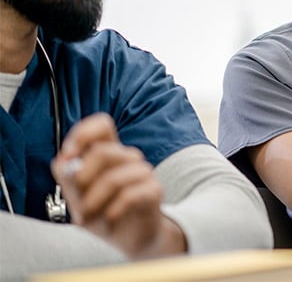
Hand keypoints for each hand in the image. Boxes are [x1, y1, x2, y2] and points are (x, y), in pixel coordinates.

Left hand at [51, 113, 185, 257]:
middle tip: (78, 199)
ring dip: (95, 200)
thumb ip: (68, 178)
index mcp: (108, 153)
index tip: (69, 155)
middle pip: (105, 151)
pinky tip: (109, 219)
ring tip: (90, 216)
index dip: (84, 133)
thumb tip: (64, 161)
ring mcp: (143, 173)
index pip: (102, 125)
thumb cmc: (102, 213)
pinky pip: (131, 194)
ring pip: (116, 177)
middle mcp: (127, 159)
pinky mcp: (154, 191)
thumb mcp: (77, 198)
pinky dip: (114, 209)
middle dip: (84, 177)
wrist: (130, 239)